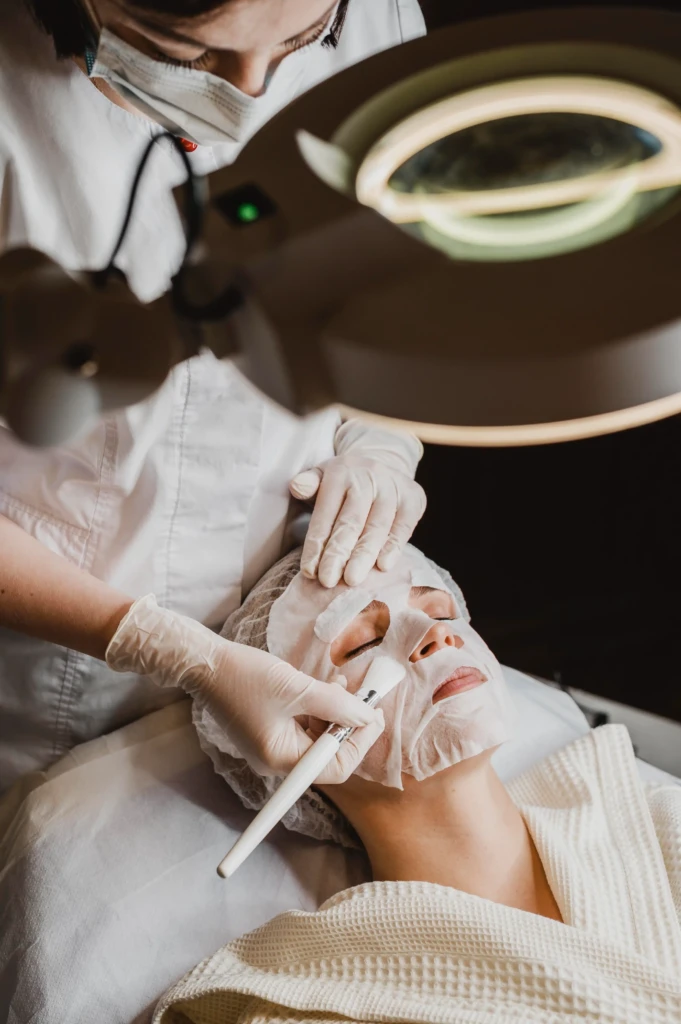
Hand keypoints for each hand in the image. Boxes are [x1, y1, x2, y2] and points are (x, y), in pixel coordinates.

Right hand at [105, 594, 383, 779]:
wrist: (204, 663)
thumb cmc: (245, 676)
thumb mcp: (298, 688)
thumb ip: (336, 705)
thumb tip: (368, 716)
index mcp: (281, 758)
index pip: (336, 766)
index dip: (361, 742)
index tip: (376, 714)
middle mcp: (276, 759)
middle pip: (327, 753)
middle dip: (349, 724)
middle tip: (366, 696)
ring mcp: (271, 745)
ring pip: (317, 737)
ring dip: (335, 713)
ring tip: (343, 685)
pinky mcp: (268, 729)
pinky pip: (303, 726)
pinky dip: (318, 709)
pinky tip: (325, 688)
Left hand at [291, 453, 425, 587]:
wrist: (385, 462)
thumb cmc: (346, 482)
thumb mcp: (322, 475)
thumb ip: (308, 483)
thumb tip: (297, 486)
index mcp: (340, 472)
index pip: (325, 513)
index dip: (317, 544)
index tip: (309, 571)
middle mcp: (368, 477)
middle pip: (351, 521)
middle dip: (338, 553)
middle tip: (328, 580)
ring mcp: (393, 487)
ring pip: (377, 526)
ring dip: (364, 555)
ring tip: (352, 580)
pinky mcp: (413, 498)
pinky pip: (403, 527)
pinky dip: (393, 547)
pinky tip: (383, 566)